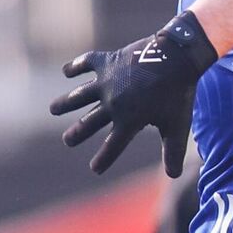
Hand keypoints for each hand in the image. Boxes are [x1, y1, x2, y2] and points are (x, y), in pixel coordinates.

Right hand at [49, 11, 216, 176]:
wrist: (178, 57)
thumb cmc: (178, 92)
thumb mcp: (177, 124)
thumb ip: (173, 150)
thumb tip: (174, 176)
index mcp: (129, 121)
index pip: (113, 146)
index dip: (104, 158)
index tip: (95, 169)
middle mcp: (113, 104)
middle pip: (90, 122)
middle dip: (78, 133)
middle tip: (68, 140)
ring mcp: (107, 82)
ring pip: (81, 95)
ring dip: (66, 103)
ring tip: (53, 109)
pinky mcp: (108, 62)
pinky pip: (87, 63)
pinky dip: (75, 66)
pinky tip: (67, 71)